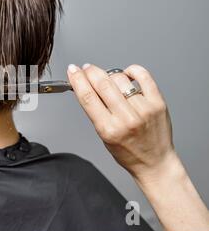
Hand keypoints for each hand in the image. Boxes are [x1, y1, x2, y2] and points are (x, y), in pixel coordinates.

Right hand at [67, 64, 174, 181]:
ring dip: (110, 74)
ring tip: (110, 80)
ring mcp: (143, 109)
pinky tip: (127, 74)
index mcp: (108, 129)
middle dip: (90, 71)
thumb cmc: (128, 152)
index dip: (77, 80)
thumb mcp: (103, 135)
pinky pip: (143, 76)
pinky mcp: (157, 103)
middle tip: (86, 68)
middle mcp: (126, 118)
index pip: (88, 97)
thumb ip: (95, 111)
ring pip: (120, 78)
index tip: (73, 70)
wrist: (154, 162)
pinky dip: (132, 70)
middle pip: (102, 84)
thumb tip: (86, 86)